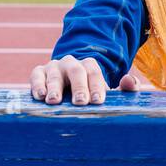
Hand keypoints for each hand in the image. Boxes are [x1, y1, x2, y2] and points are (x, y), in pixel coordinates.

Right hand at [30, 56, 150, 104]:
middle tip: (80, 102)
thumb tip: (129, 82)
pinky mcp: (39, 73)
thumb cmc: (90, 91)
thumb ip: (125, 87)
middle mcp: (71, 63)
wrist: (67, 82)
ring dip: (54, 87)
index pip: (94, 72)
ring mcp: (54, 67)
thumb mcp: (107, 90)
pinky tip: (39, 96)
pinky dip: (37, 85)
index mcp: (89, 65)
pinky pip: (36, 75)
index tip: (97, 101)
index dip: (96, 86)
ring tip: (54, 101)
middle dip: (78, 87)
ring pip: (54, 74)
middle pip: (76, 71)